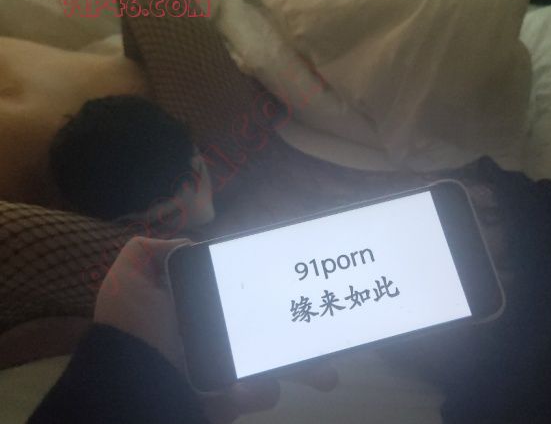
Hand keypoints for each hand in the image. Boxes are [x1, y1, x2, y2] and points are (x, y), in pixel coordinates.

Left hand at [94, 236, 336, 421]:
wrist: (123, 388)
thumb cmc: (131, 329)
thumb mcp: (130, 277)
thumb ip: (152, 251)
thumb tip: (193, 244)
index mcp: (207, 310)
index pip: (249, 297)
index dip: (274, 291)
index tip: (299, 285)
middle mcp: (223, 339)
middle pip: (275, 331)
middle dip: (308, 332)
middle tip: (332, 336)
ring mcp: (230, 373)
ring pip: (279, 366)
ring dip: (304, 367)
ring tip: (323, 374)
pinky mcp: (228, 401)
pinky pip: (260, 395)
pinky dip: (259, 393)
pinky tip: (239, 391)